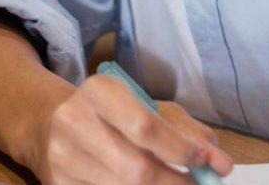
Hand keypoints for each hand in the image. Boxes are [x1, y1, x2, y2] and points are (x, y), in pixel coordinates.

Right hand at [33, 73, 234, 184]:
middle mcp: (74, 122)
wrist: (48, 125)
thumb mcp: (147, 107)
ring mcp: (62, 159)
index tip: (208, 164)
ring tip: (175, 184)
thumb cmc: (112, 115)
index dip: (182, 152)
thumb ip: (187, 131)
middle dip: (176, 184)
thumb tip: (221, 164)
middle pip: (137, 170)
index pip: (145, 127)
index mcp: (100, 92)